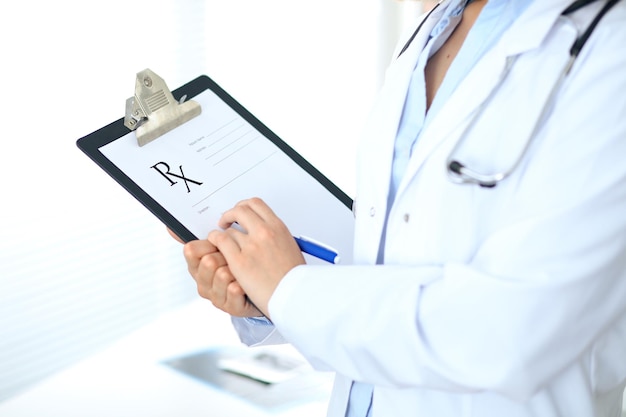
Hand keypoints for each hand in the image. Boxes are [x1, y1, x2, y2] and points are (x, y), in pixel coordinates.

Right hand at [182, 239, 262, 316]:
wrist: (264, 290)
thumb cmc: (242, 266)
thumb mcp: (223, 250)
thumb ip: (205, 238)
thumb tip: (170, 227)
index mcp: (198, 267)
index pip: (191, 250)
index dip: (208, 243)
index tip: (219, 244)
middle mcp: (204, 283)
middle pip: (209, 261)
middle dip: (226, 256)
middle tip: (236, 259)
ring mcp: (216, 298)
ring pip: (222, 274)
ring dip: (236, 270)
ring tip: (243, 272)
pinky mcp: (231, 308)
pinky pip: (234, 289)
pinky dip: (243, 284)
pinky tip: (247, 284)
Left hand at [208, 198, 305, 317]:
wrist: (293, 296)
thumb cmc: (294, 279)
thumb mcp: (291, 248)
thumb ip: (276, 237)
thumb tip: (265, 233)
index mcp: (278, 228)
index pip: (256, 204)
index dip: (243, 206)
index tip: (239, 214)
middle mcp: (265, 232)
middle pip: (240, 210)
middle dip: (230, 215)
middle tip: (225, 223)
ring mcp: (251, 246)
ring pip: (228, 229)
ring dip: (222, 233)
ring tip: (220, 242)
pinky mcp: (239, 261)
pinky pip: (220, 241)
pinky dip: (215, 241)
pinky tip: (216, 247)